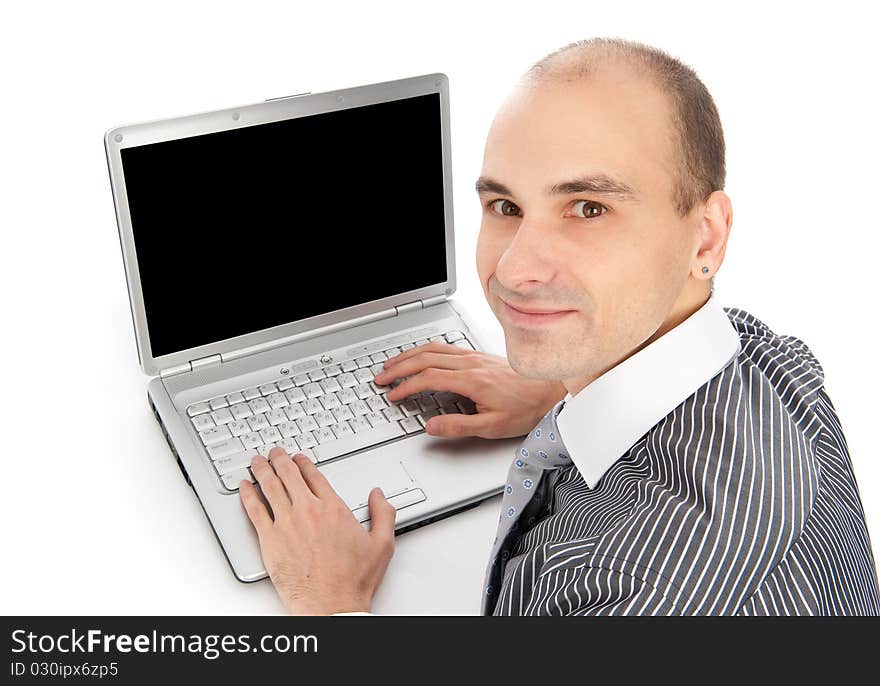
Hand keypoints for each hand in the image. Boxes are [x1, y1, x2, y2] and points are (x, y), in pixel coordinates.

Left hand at [239, 447, 394, 614]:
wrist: (331, 605)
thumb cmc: (353, 580)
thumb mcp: (382, 544)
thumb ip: (383, 514)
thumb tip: (378, 495)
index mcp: (333, 509)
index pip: (314, 476)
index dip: (304, 463)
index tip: (299, 458)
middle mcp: (308, 511)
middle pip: (289, 475)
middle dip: (280, 460)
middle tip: (274, 453)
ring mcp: (286, 524)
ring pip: (270, 487)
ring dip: (262, 470)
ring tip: (257, 461)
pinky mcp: (270, 540)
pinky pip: (254, 510)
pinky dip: (247, 495)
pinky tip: (244, 487)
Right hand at [373, 341, 567, 438]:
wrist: (552, 390)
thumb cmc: (527, 408)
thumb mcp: (493, 427)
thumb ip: (459, 426)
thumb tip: (431, 426)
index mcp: (471, 380)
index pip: (428, 378)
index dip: (406, 386)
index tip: (393, 395)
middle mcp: (470, 364)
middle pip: (425, 358)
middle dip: (399, 367)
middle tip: (381, 378)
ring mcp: (474, 356)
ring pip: (433, 348)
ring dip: (409, 355)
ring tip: (392, 364)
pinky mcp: (479, 355)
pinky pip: (445, 346)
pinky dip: (425, 350)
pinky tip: (421, 355)